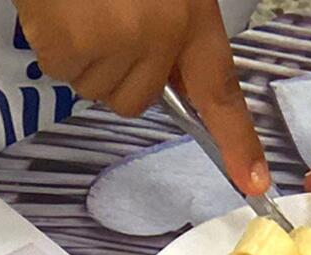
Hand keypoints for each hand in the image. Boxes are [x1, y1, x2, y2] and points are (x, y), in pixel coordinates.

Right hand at [18, 0, 268, 194]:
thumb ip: (174, 29)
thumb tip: (170, 77)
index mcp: (189, 16)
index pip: (220, 90)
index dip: (236, 140)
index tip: (251, 181)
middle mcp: (156, 37)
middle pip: (138, 99)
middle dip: (122, 72)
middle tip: (108, 20)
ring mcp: (112, 48)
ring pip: (99, 89)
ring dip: (89, 57)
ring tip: (85, 8)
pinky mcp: (69, 52)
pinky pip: (65, 74)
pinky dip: (60, 47)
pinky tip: (64, 10)